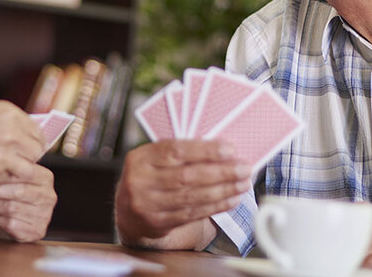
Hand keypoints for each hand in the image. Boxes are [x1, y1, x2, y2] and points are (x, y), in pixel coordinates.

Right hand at [0, 98, 43, 184]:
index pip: (38, 132)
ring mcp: (3, 155)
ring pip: (27, 170)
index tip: (29, 145)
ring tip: (8, 169)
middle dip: (30, 156)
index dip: (34, 141)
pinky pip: (7, 181)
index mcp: (11, 114)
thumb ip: (6, 122)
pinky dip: (3, 180)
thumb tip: (19, 133)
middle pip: (36, 152)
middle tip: (19, 159)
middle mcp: (11, 134)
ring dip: (20, 171)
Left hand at [0, 164, 55, 242]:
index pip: (24, 174)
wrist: (19, 217)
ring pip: (11, 208)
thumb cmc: (12, 192)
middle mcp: (48, 197)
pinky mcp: (36, 231)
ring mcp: (44, 216)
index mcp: (45, 178)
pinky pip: (11, 224)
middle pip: (17, 192)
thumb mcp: (10, 178)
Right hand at [115, 140, 250, 246]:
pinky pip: (193, 214)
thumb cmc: (150, 177)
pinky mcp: (159, 223)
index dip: (204, 150)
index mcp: (140, 158)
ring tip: (242, 183)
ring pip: (192, 197)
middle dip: (221, 172)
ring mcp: (148, 204)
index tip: (229, 149)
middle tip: (243, 168)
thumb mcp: (155, 159)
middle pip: (187, 176)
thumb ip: (181, 154)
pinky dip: (216, 206)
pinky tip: (231, 199)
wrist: (128, 212)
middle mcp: (140, 181)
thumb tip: (222, 151)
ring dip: (223, 190)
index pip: (175, 151)